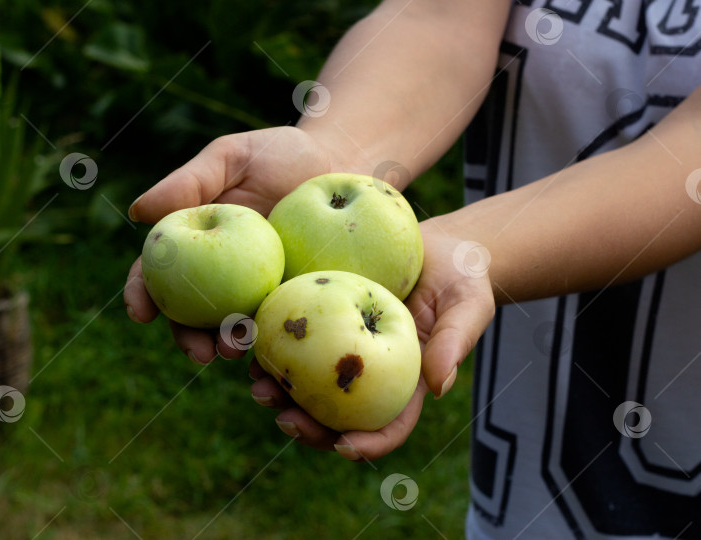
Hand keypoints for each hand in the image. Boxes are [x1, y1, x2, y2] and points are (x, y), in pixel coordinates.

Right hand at [124, 126, 333, 341]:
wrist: (340, 164)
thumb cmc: (280, 155)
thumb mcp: (232, 158)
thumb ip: (189, 182)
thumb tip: (139, 212)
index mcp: (194, 246)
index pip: (157, 273)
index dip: (142, 294)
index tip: (141, 312)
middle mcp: (220, 277)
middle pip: (192, 315)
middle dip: (189, 339)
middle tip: (201, 351)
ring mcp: (258, 294)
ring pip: (234, 330)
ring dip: (229, 347)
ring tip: (235, 351)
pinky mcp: (294, 301)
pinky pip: (278, 330)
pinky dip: (272, 350)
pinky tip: (273, 361)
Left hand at [249, 220, 494, 460]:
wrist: (439, 247)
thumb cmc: (461, 278)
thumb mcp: (467, 305)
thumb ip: (455, 341)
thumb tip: (439, 386)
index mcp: (405, 383)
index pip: (389, 425)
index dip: (368, 444)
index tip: (343, 447)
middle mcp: (369, 374)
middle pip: (338, 416)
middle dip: (310, 427)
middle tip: (285, 420)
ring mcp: (343, 348)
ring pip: (308, 384)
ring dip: (282, 393)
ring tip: (258, 387)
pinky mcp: (324, 319)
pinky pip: (297, 340)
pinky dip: (275, 346)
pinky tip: (254, 343)